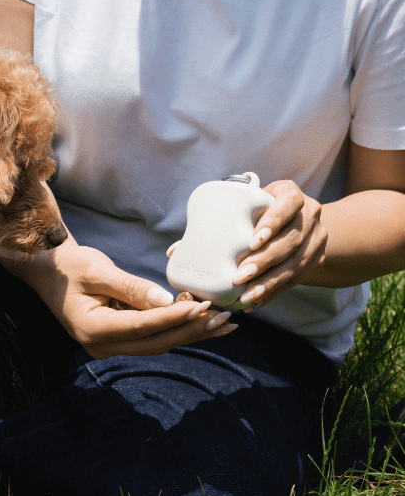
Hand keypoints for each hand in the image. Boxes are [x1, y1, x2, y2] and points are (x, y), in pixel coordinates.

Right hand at [30, 242, 235, 357]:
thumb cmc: (68, 267)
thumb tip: (167, 301)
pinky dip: (175, 330)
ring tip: (222, 324)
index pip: (142, 326)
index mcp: (93, 329)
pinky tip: (200, 324)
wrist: (46, 272)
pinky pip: (150, 338)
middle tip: (223, 319)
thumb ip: (131, 287)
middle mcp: (100, 345)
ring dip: (188, 334)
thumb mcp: (97, 270)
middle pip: (155, 342)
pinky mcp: (116, 340)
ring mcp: (107, 346)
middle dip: (190, 331)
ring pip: (156, 343)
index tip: (203, 307)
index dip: (175, 317)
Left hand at [230, 180, 326, 309]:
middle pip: (291, 240)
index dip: (273, 222)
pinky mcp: (317, 259)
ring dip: (269, 282)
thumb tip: (179, 249)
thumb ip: (221, 218)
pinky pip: (296, 279)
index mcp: (290, 193)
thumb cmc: (255, 210)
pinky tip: (255, 302)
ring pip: (296, 263)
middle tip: (239, 276)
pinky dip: (273, 292)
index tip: (252, 241)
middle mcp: (309, 215)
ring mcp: (317, 238)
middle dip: (264, 261)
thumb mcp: (245, 205)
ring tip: (246, 295)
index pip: (289, 203)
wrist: (292, 219)